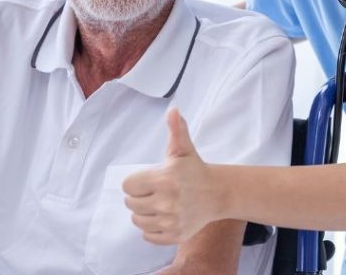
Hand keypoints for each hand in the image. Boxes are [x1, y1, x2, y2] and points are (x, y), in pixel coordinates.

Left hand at [122, 109, 223, 244]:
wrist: (217, 194)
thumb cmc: (194, 170)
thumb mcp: (184, 149)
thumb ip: (176, 130)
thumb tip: (173, 110)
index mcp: (165, 179)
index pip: (128, 186)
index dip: (134, 182)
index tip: (146, 180)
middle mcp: (167, 202)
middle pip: (131, 204)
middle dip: (137, 197)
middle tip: (151, 191)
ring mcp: (171, 221)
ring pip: (137, 221)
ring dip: (142, 213)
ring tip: (155, 204)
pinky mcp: (175, 235)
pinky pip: (148, 236)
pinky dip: (150, 229)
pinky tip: (160, 217)